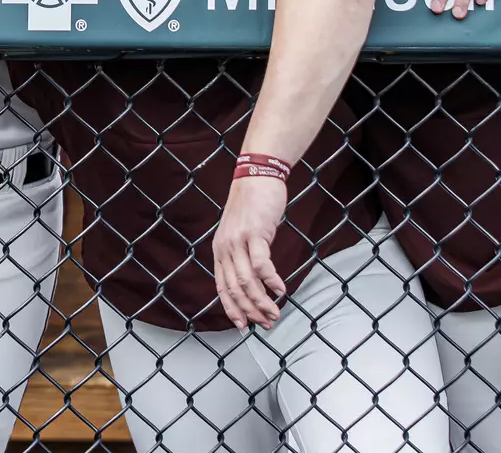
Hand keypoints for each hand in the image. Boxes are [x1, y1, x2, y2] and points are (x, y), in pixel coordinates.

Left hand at [214, 176, 287, 329]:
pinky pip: (261, 264)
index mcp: (219, 250)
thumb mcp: (239, 232)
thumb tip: (255, 281)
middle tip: (267, 323)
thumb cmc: (252, 206)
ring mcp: (238, 241)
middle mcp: (225, 248)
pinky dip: (271, 281)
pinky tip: (281, 290)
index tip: (244, 326)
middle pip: (235, 289)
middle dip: (251, 311)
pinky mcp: (255, 233)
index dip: (232, 309)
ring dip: (262, 301)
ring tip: (275, 312)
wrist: (256, 176)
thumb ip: (242, 255)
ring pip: (248, 281)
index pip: (222, 287)